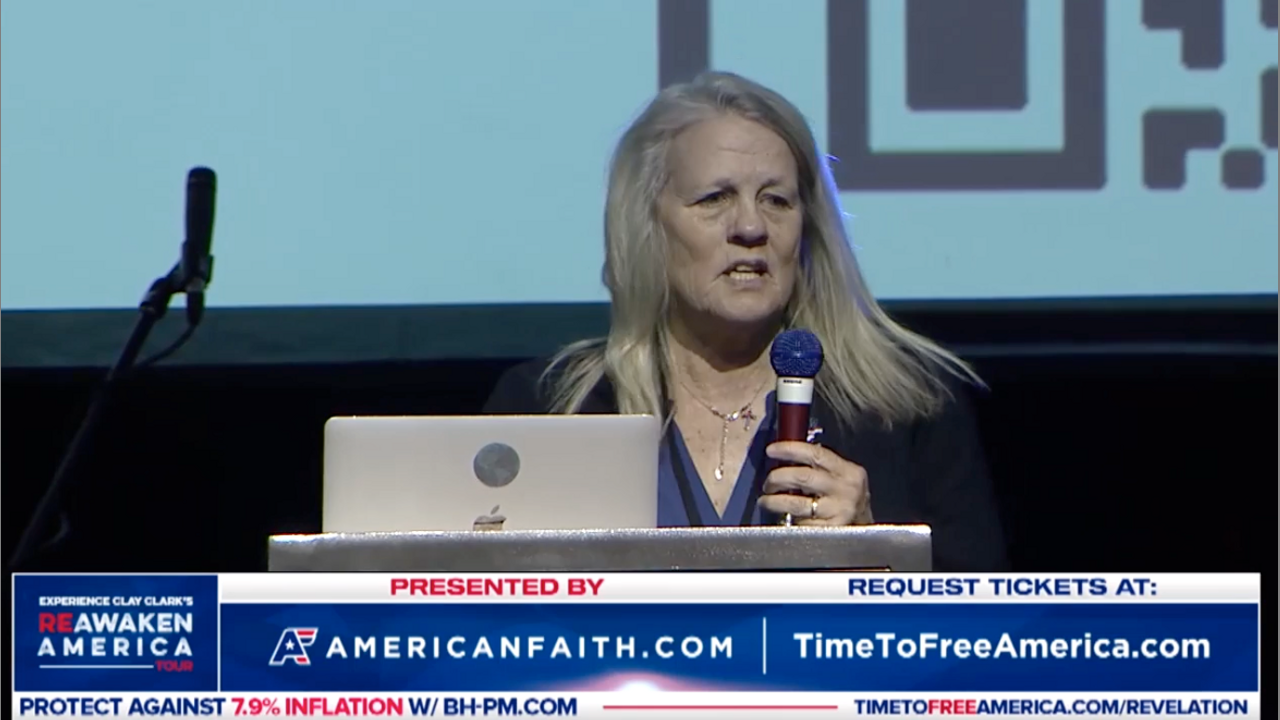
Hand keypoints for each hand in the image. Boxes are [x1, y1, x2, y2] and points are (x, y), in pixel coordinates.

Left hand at [758, 441, 872, 525]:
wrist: (869, 534)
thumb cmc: (846, 501)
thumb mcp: (842, 479)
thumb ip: (820, 468)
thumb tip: (785, 458)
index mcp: (849, 471)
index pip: (816, 454)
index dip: (790, 449)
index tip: (770, 450)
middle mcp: (846, 490)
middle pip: (802, 477)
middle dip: (777, 478)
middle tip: (767, 483)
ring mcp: (838, 512)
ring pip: (796, 503)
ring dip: (774, 501)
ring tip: (765, 501)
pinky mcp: (829, 531)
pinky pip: (800, 523)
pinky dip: (788, 520)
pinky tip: (784, 518)